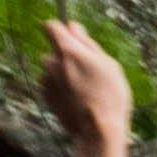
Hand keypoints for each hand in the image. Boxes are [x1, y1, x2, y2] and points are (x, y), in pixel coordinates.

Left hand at [41, 19, 136, 156]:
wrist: (99, 130)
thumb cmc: (110, 94)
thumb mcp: (107, 63)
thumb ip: (87, 43)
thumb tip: (73, 27)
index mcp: (68, 50)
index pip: (51, 26)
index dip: (61, 28)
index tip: (73, 35)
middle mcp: (52, 63)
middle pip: (54, 50)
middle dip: (67, 56)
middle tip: (89, 70)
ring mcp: (46, 81)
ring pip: (54, 70)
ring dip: (65, 74)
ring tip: (86, 89)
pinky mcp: (46, 96)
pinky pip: (53, 85)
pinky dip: (62, 88)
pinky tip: (79, 100)